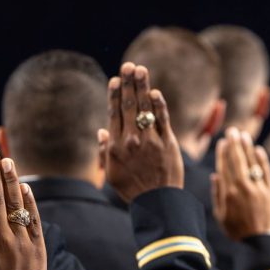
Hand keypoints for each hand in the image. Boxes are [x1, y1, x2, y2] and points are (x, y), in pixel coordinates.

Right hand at [100, 62, 183, 201]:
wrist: (156, 203)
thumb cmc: (132, 189)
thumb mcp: (111, 174)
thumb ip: (105, 151)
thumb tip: (101, 131)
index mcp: (115, 147)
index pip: (114, 114)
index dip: (114, 95)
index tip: (115, 79)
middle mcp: (131, 141)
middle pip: (129, 106)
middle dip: (128, 84)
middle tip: (129, 66)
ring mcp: (150, 140)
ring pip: (145, 108)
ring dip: (142, 87)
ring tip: (141, 70)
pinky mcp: (167, 143)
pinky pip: (162, 119)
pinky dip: (158, 105)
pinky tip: (155, 92)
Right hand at [211, 128, 269, 240]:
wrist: (259, 242)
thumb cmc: (236, 230)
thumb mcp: (220, 215)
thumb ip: (217, 194)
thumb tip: (215, 175)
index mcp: (228, 193)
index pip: (225, 167)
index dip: (223, 153)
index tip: (222, 142)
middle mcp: (242, 188)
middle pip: (237, 161)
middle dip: (234, 144)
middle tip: (232, 131)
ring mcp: (258, 189)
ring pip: (251, 163)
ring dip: (247, 148)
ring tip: (244, 135)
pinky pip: (265, 172)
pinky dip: (262, 160)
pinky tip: (258, 150)